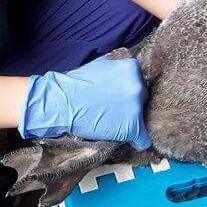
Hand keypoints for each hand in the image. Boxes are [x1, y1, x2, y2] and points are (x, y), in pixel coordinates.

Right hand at [19, 56, 151, 149]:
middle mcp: (137, 86)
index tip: (120, 96)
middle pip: (142, 98)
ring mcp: (136, 107)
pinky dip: (137, 141)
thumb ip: (118, 68)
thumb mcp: (102, 65)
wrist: (63, 102)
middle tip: (115, 109)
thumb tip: (124, 73)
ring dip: (131, 121)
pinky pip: (143, 140)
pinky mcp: (132, 127)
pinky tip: (129, 140)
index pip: (139, 81)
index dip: (128, 89)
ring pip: (142, 118)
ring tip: (115, 123)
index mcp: (131, 69)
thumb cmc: (78, 84)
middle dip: (131, 104)